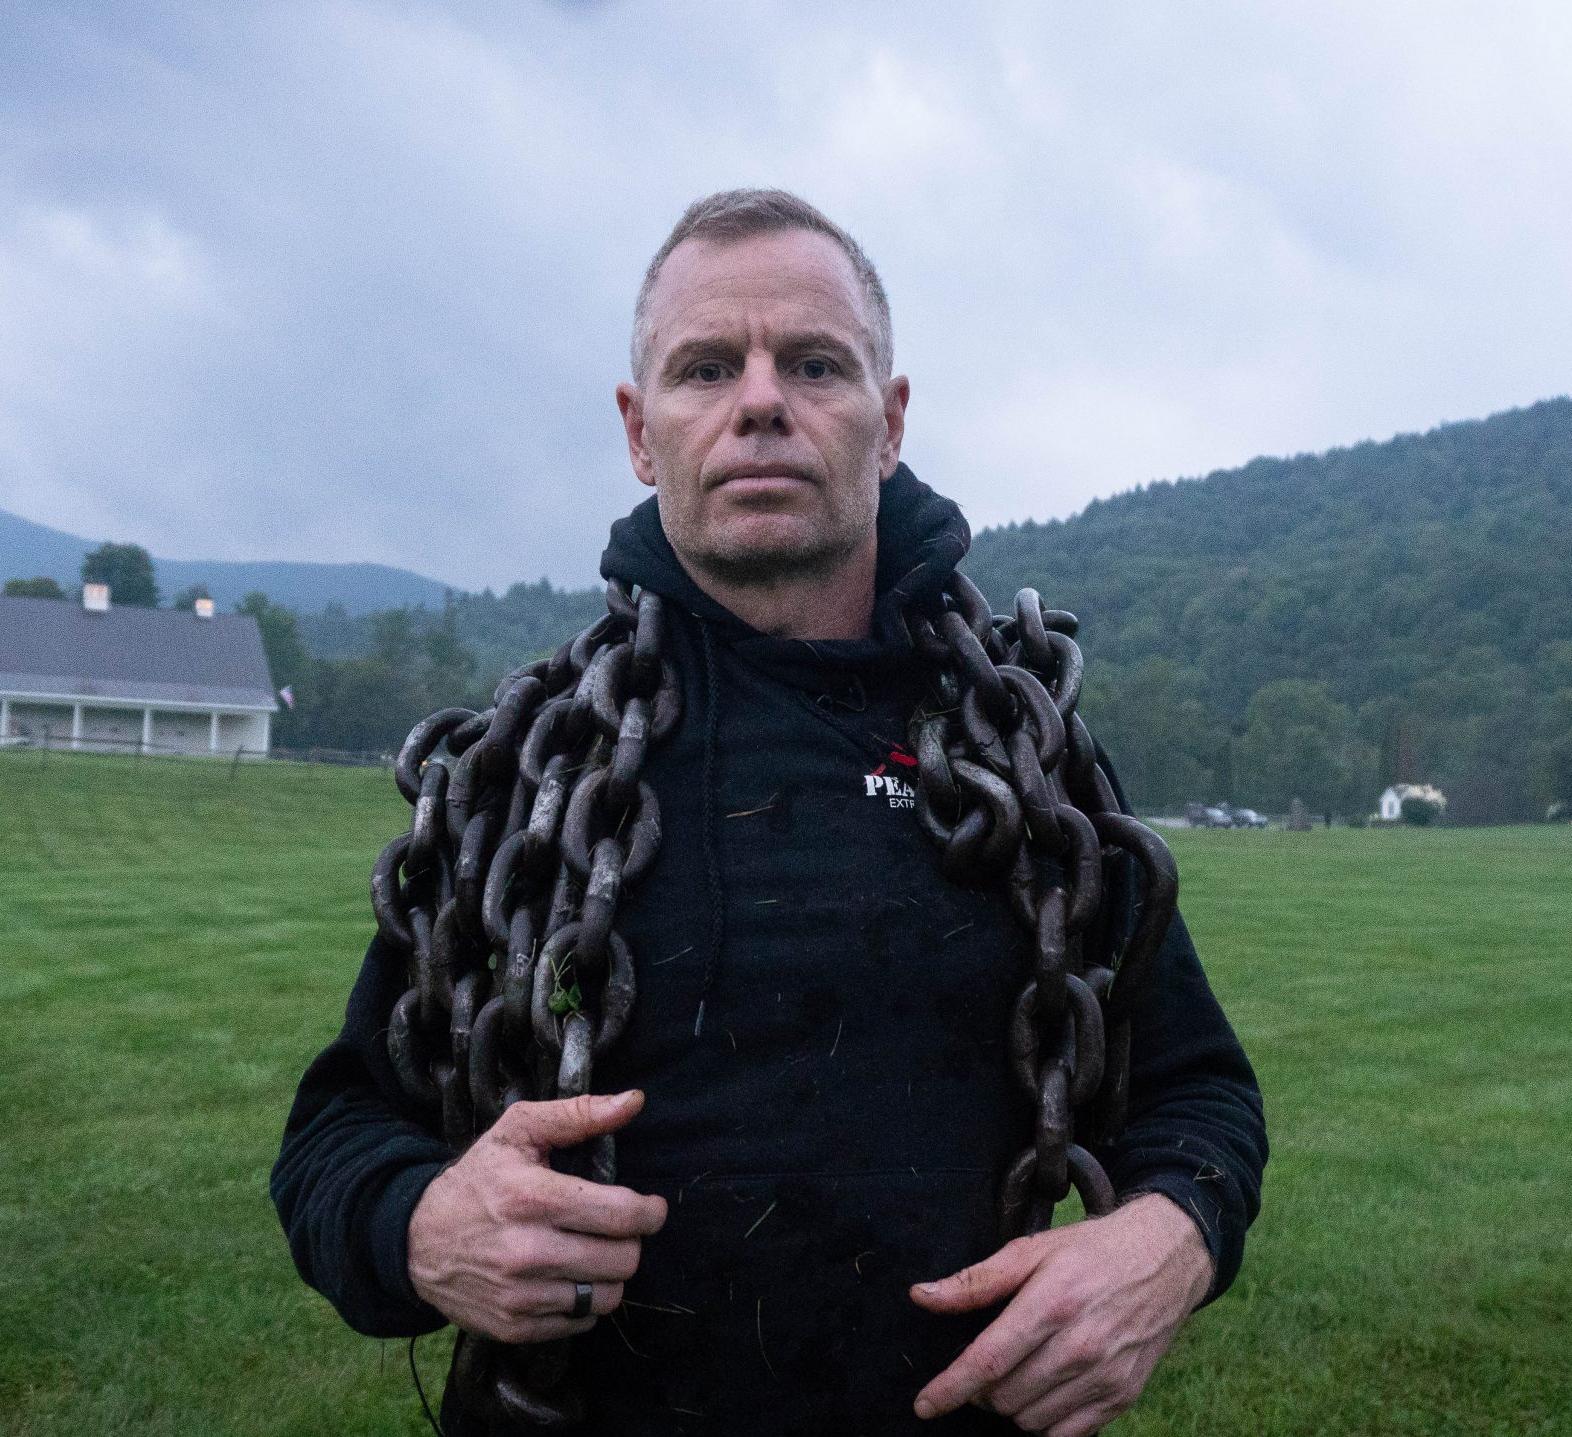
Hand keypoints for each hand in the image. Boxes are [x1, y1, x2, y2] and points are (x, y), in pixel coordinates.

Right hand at [407, 1089, 667, 1342]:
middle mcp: (528, 1251)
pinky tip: (567, 1277)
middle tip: (616, 1230)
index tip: (651, 1208)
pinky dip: (583, 1303)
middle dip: (630, 1242)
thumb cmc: (477, 1178)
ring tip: (593, 1253)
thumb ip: (578, 1113)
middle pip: (622, 1260)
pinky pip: (579, 1323)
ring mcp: (520, 1295)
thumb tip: (633, 1101)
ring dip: (609, 1274)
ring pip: (607, 1297)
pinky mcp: (513, 1327)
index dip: (649, 1212)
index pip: (621, 1215)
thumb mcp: (519, 1130)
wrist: (416, 1240)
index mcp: (533, 1198)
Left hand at [909, 1193, 1212, 1435]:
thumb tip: (921, 1296)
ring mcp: (1104, 1376)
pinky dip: (1044, 1420)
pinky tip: (1044, 1390)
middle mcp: (1079, 1346)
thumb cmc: (1090, 1251)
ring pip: (1030, 1419)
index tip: (924, 1404)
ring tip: (1018, 1370)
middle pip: (1004, 1396)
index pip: (987, 1361)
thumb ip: (975, 1281)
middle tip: (987, 1362)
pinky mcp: (1123, 1396)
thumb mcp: (1030, 1249)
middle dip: (981, 1388)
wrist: (1163, 1261)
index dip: (950, 1388)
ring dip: (1011, 1404)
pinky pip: (1066, 1434)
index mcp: (1051, 1304)